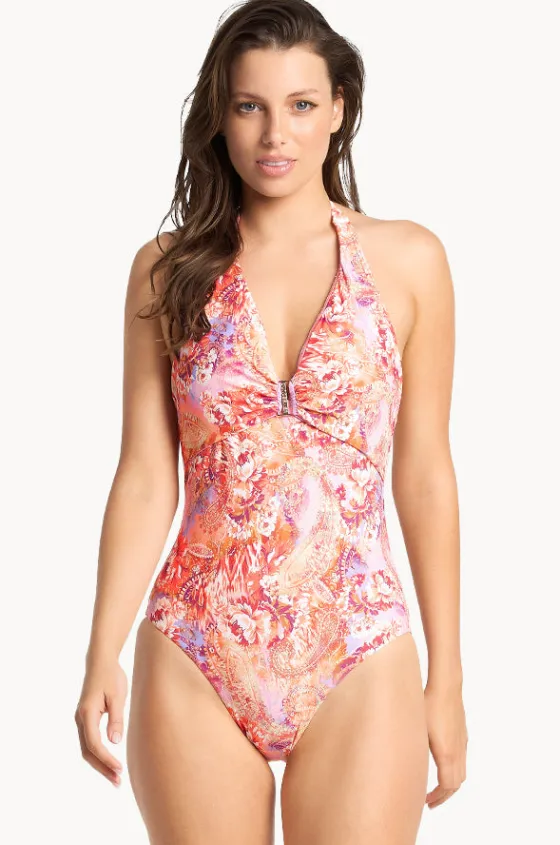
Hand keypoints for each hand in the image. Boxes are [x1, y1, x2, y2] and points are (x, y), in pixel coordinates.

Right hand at [75, 656, 127, 786]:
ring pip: (87, 749)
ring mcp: (81, 719)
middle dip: (102, 768)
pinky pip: (89, 742)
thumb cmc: (111, 676)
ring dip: (100, 764)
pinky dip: (98, 754)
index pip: (94, 744)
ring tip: (116, 777)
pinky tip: (110, 762)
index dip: (106, 759)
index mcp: (87, 713)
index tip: (120, 770)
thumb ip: (116, 718)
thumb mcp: (118, 695)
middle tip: (118, 781)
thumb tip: (115, 742)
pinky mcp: (86, 719)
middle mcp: (80, 719)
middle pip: (88, 751)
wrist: (101, 661)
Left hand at [424, 681, 467, 808]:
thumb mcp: (416, 728)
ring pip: (461, 773)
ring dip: (449, 784)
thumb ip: (412, 750)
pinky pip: (462, 760)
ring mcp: (462, 743)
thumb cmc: (428, 704)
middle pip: (456, 784)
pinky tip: (442, 765)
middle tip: (428, 801)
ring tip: (436, 788)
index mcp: (446, 754)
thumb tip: (398, 766)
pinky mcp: (462, 735)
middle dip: (443, 796)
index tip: (424, 802)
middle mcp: (458, 751)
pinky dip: (453, 770)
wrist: (446, 685)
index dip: (437, 798)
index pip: (447, 786)